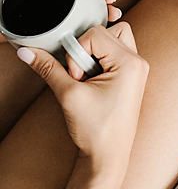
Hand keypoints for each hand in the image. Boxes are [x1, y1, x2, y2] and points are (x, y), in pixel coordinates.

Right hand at [17, 23, 148, 178]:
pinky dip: (100, 60)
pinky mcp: (131, 76)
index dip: (78, 53)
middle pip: (108, 31)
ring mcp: (137, 69)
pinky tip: (92, 80)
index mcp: (130, 63)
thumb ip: (48, 68)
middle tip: (81, 75)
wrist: (108, 157)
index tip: (76, 78)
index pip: (96, 34)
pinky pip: (115, 53)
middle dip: (87, 49)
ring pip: (113, 39)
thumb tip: (27, 51)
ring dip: (94, 52)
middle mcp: (138, 62)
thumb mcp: (68, 95)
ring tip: (87, 77)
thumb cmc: (97, 130)